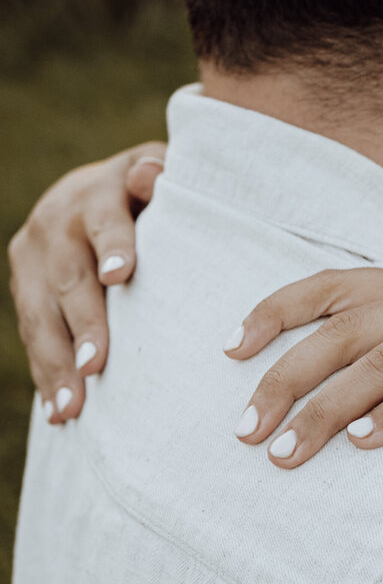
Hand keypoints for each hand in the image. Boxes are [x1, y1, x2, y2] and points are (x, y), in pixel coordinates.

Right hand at [8, 143, 165, 421]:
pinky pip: (32, 334)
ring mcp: (32, 257)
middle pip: (69, 277)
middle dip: (83, 324)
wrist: (92, 192)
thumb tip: (149, 174)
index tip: (121, 275)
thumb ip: (158, 175)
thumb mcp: (158, 172)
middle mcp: (55, 223)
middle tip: (96, 365)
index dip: (113, 245)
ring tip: (73, 406)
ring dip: (57, 363)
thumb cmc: (147, 190)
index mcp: (95, 193)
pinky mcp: (23, 286)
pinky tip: (58, 411)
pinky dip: (46, 373)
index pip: (104, 219)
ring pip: (41, 314)